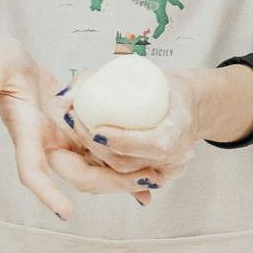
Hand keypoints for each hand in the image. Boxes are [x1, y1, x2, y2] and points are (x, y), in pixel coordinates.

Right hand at [0, 37, 146, 219]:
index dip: (46, 192)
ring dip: (121, 177)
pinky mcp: (74, 134)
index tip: (65, 212)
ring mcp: (62, 141)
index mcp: (25, 132)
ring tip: (155, 179)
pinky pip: (99, 155)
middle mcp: (45, 144)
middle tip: (142, 185)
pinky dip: (121, 164)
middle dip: (107, 184)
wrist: (4, 68)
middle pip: (76, 175)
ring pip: (93, 168)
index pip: (31, 170)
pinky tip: (147, 173)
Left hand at [61, 68, 198, 187]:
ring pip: (122, 174)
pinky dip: (103, 167)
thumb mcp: (139, 73)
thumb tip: (62, 99)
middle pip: (128, 163)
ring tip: (77, 135)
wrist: (189, 106)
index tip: (96, 128)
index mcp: (178, 129)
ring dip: (94, 157)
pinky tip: (86, 153)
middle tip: (75, 125)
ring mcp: (166, 171)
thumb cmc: (165, 88)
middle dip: (96, 148)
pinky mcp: (157, 178)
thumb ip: (96, 82)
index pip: (150, 142)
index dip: (121, 139)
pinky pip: (125, 178)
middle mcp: (175, 157)